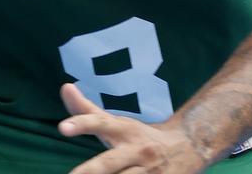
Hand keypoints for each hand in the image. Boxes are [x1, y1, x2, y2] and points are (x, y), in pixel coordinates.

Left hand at [58, 83, 206, 173]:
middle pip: (110, 163)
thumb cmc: (141, 137)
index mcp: (125, 130)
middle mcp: (137, 150)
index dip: (82, 123)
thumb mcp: (118, 124)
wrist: (188, 147)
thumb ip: (88, 111)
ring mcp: (150, 171)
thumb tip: (64, 87)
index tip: (63, 128)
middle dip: (89, 172)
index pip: (101, 123)